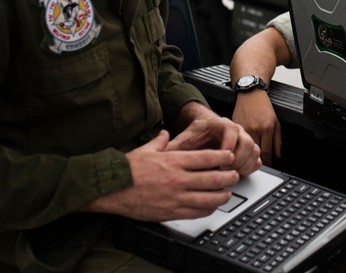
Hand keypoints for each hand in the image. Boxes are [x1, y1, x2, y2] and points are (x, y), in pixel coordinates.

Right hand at [85, 131, 250, 221]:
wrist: (111, 189)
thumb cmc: (127, 170)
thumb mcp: (146, 149)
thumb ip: (160, 141)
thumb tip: (166, 134)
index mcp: (174, 161)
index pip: (207, 157)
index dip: (223, 157)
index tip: (230, 156)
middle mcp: (178, 178)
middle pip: (214, 178)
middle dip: (229, 177)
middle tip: (234, 175)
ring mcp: (176, 197)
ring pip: (209, 198)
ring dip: (222, 195)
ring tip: (227, 192)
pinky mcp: (171, 212)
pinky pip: (196, 212)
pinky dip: (208, 209)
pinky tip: (211, 206)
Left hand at [166, 103, 261, 175]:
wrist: (205, 131)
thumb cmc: (196, 136)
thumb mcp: (184, 140)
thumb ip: (173, 147)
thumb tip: (159, 153)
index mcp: (221, 124)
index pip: (231, 131)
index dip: (227, 147)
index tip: (219, 162)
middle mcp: (236, 130)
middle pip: (247, 142)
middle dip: (237, 160)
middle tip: (225, 171)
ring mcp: (244, 138)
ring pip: (254, 150)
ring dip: (244, 164)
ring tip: (231, 174)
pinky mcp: (248, 149)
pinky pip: (257, 157)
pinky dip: (250, 167)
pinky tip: (239, 174)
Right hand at [231, 90, 281, 166]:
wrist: (250, 94)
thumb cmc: (263, 107)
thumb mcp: (276, 122)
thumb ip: (277, 140)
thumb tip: (278, 156)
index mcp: (266, 128)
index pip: (267, 153)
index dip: (268, 164)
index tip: (268, 168)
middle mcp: (255, 129)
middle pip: (255, 153)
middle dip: (256, 162)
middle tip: (256, 167)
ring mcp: (243, 129)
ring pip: (244, 150)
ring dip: (246, 156)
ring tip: (247, 162)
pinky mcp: (234, 127)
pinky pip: (237, 142)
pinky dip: (238, 148)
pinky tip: (239, 151)